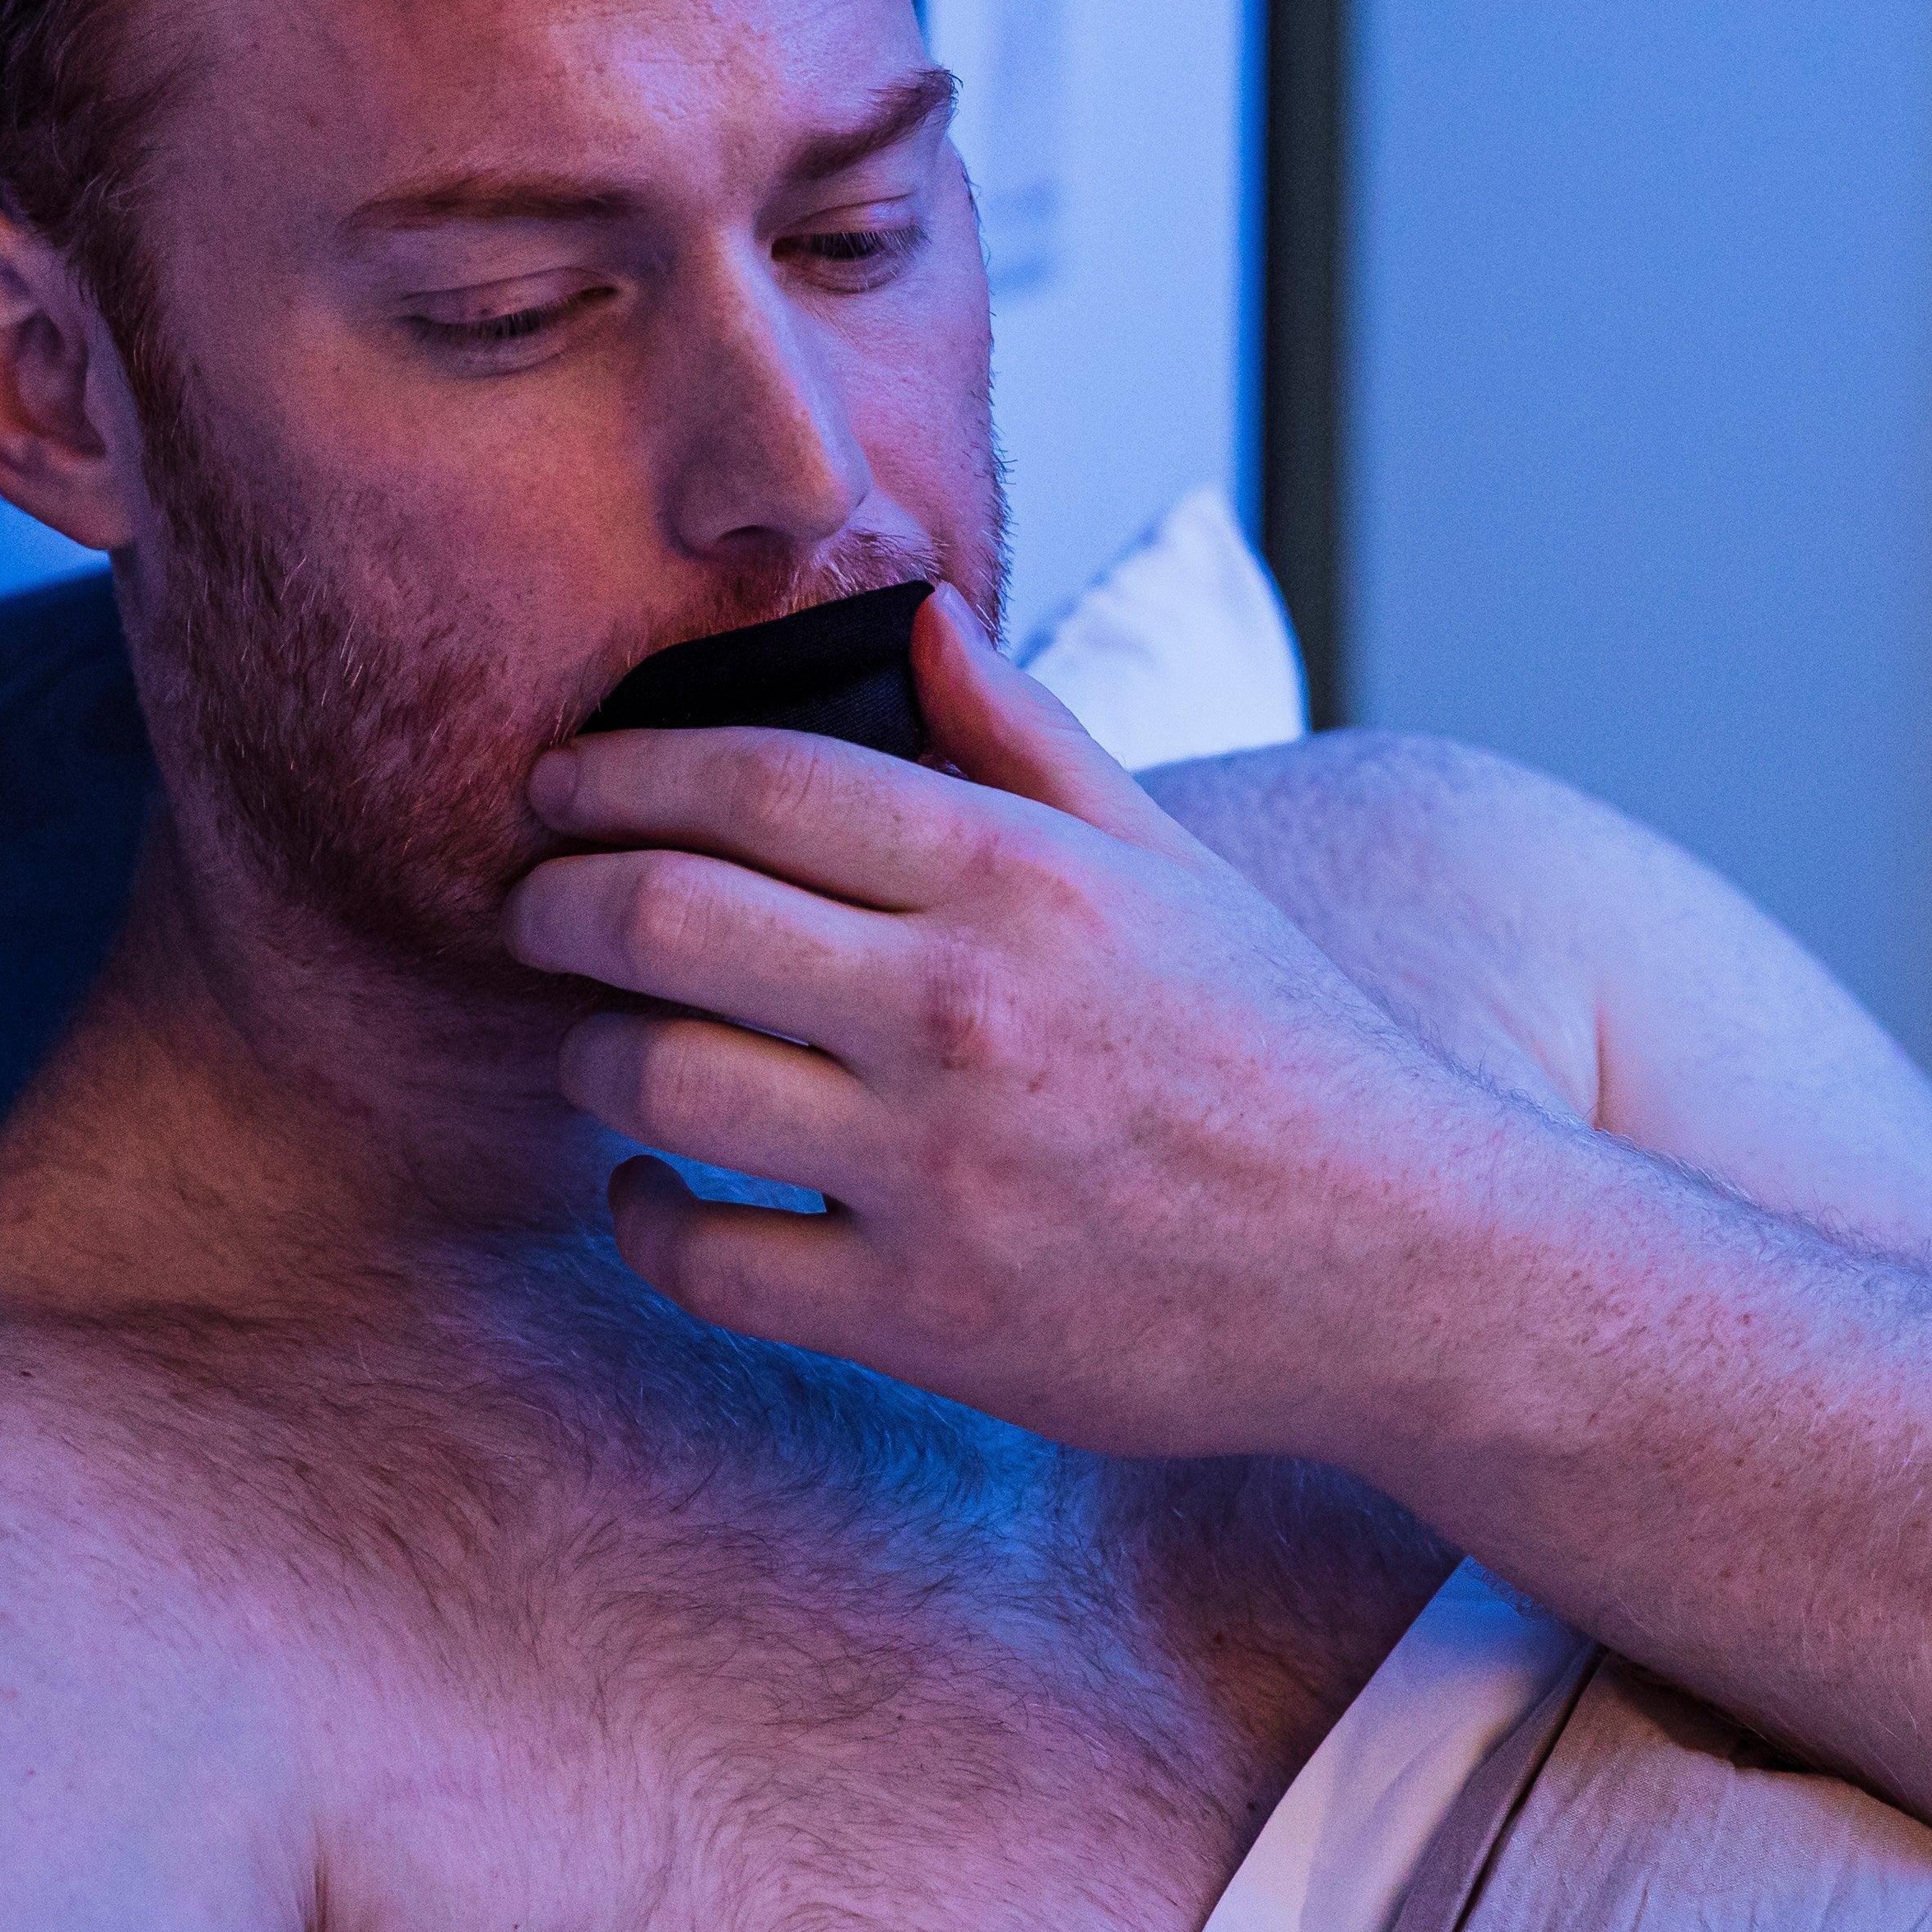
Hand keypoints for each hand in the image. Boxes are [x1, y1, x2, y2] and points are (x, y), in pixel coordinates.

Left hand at [503, 595, 1579, 1460]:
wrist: (1398, 1263)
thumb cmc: (1278, 1049)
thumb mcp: (1170, 863)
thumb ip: (1027, 738)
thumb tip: (916, 618)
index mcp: (1019, 876)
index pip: (755, 779)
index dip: (621, 769)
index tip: (562, 783)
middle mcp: (962, 1007)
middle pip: (665, 914)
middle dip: (557, 897)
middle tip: (533, 902)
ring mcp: (936, 1168)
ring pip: (659, 1081)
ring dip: (587, 1052)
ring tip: (593, 1042)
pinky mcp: (925, 1313)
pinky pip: (707, 1260)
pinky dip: (644, 1218)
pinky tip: (651, 1188)